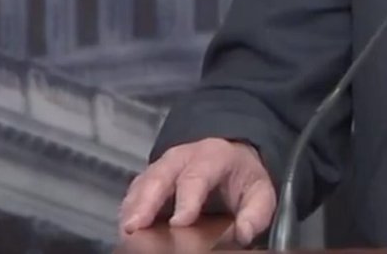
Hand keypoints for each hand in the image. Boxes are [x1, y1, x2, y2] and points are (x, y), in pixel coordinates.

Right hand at [118, 138, 275, 246]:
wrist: (228, 153)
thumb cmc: (240, 175)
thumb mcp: (259, 190)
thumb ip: (256, 212)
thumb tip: (244, 233)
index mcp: (213, 157)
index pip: (197, 176)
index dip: (187, 199)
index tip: (180, 222)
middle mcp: (182, 157)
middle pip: (159, 177)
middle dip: (146, 202)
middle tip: (136, 227)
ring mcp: (161, 167)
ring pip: (141, 184)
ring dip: (132, 207)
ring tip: (127, 230)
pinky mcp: (148, 179)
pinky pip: (133, 193)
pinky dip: (128, 210)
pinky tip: (127, 228)